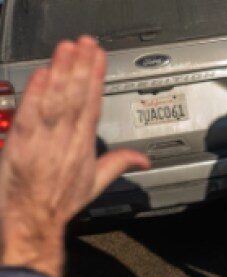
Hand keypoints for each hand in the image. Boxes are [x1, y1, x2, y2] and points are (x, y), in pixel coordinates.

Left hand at [0, 37, 149, 276]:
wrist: (33, 218)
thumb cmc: (59, 202)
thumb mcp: (95, 183)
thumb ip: (119, 164)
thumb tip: (144, 160)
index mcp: (83, 146)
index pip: (91, 104)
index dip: (95, 79)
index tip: (98, 57)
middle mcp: (65, 140)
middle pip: (74, 96)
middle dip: (80, 67)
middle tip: (84, 43)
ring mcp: (41, 140)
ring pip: (53, 100)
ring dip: (60, 71)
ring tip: (66, 49)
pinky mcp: (19, 141)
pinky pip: (29, 112)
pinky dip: (35, 93)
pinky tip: (41, 74)